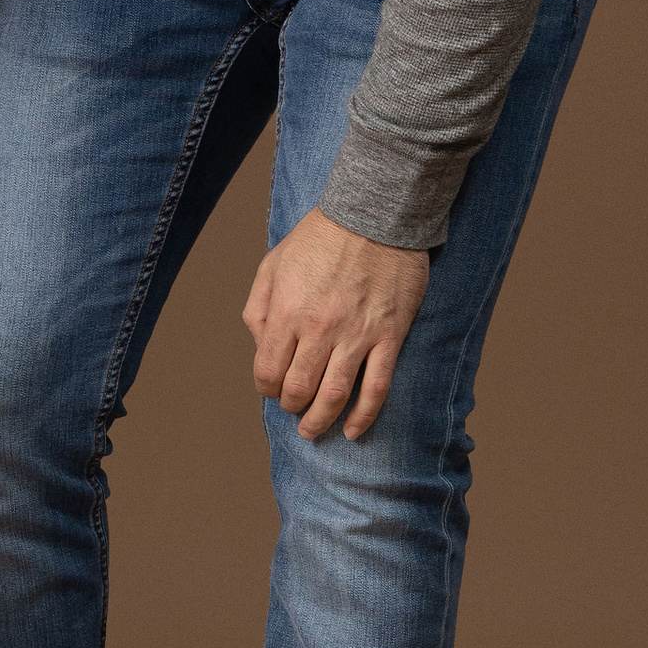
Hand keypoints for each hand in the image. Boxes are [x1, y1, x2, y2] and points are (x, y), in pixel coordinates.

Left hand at [244, 208, 428, 440]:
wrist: (375, 216)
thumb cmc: (319, 238)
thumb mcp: (273, 264)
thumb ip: (259, 307)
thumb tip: (259, 345)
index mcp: (287, 312)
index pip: (267, 372)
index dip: (266, 388)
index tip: (271, 388)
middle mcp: (319, 329)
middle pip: (299, 389)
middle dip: (291, 406)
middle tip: (293, 408)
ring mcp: (357, 335)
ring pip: (335, 396)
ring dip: (320, 421)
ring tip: (313, 430)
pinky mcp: (389, 337)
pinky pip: (376, 387)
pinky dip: (364, 416)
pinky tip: (353, 430)